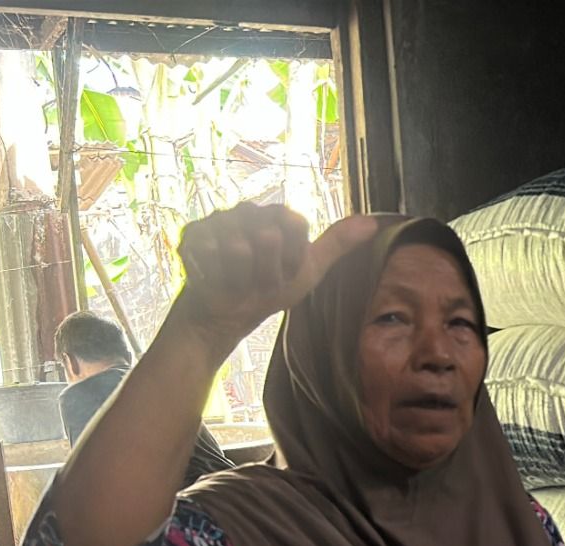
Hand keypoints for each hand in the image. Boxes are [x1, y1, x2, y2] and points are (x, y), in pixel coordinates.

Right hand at [172, 203, 377, 351]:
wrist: (227, 314)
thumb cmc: (267, 290)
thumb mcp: (308, 270)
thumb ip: (337, 244)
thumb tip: (373, 224)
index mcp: (274, 215)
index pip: (294, 224)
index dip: (292, 257)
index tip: (286, 271)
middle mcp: (245, 211)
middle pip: (268, 237)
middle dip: (267, 272)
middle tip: (259, 280)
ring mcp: (216, 222)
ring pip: (240, 249)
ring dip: (243, 278)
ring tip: (238, 281)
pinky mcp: (191, 236)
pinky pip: (211, 256)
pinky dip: (219, 278)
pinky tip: (217, 280)